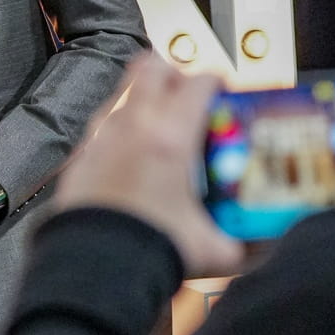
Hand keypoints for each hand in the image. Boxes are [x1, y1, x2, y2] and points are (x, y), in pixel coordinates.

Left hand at [51, 55, 243, 277]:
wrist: (95, 266)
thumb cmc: (150, 250)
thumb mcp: (209, 248)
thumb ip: (236, 244)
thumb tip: (253, 249)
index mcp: (171, 137)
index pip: (199, 82)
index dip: (215, 81)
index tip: (222, 91)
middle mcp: (134, 125)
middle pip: (154, 67)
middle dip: (174, 73)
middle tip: (187, 93)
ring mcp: (102, 136)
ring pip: (123, 91)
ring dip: (143, 97)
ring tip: (158, 122)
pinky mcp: (81, 155)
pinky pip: (102, 125)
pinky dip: (119, 129)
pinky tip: (128, 154)